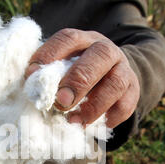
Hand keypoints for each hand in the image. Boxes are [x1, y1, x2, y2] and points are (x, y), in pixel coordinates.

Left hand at [25, 29, 139, 127]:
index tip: (32, 74)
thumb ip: (50, 73)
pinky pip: (126, 104)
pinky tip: (91, 125)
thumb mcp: (64, 65)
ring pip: (116, 83)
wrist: (113, 74)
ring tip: (74, 120)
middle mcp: (107, 50)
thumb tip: (31, 89)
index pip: (69, 38)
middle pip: (99, 57)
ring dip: (94, 104)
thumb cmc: (77, 72)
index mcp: (84, 40)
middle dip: (78, 80)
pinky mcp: (133, 91)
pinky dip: (110, 117)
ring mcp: (123, 70)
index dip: (50, 54)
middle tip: (60, 101)